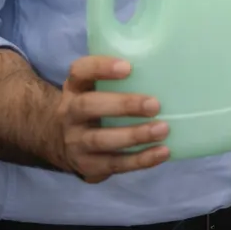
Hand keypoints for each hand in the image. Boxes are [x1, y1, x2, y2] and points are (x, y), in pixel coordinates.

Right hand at [53, 56, 169, 182]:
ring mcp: (75, 142)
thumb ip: (121, 77)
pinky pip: (114, 164)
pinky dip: (140, 160)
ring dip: (135, 135)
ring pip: (101, 139)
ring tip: (163, 129)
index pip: (80, 72)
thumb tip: (171, 64)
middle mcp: (69, 114)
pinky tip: (162, 152)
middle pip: (88, 106)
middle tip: (154, 105)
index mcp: (75, 88)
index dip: (101, 68)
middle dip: (123, 105)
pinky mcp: (88, 165)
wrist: (59, 141)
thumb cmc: (95, 105)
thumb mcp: (96, 87)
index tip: (128, 67)